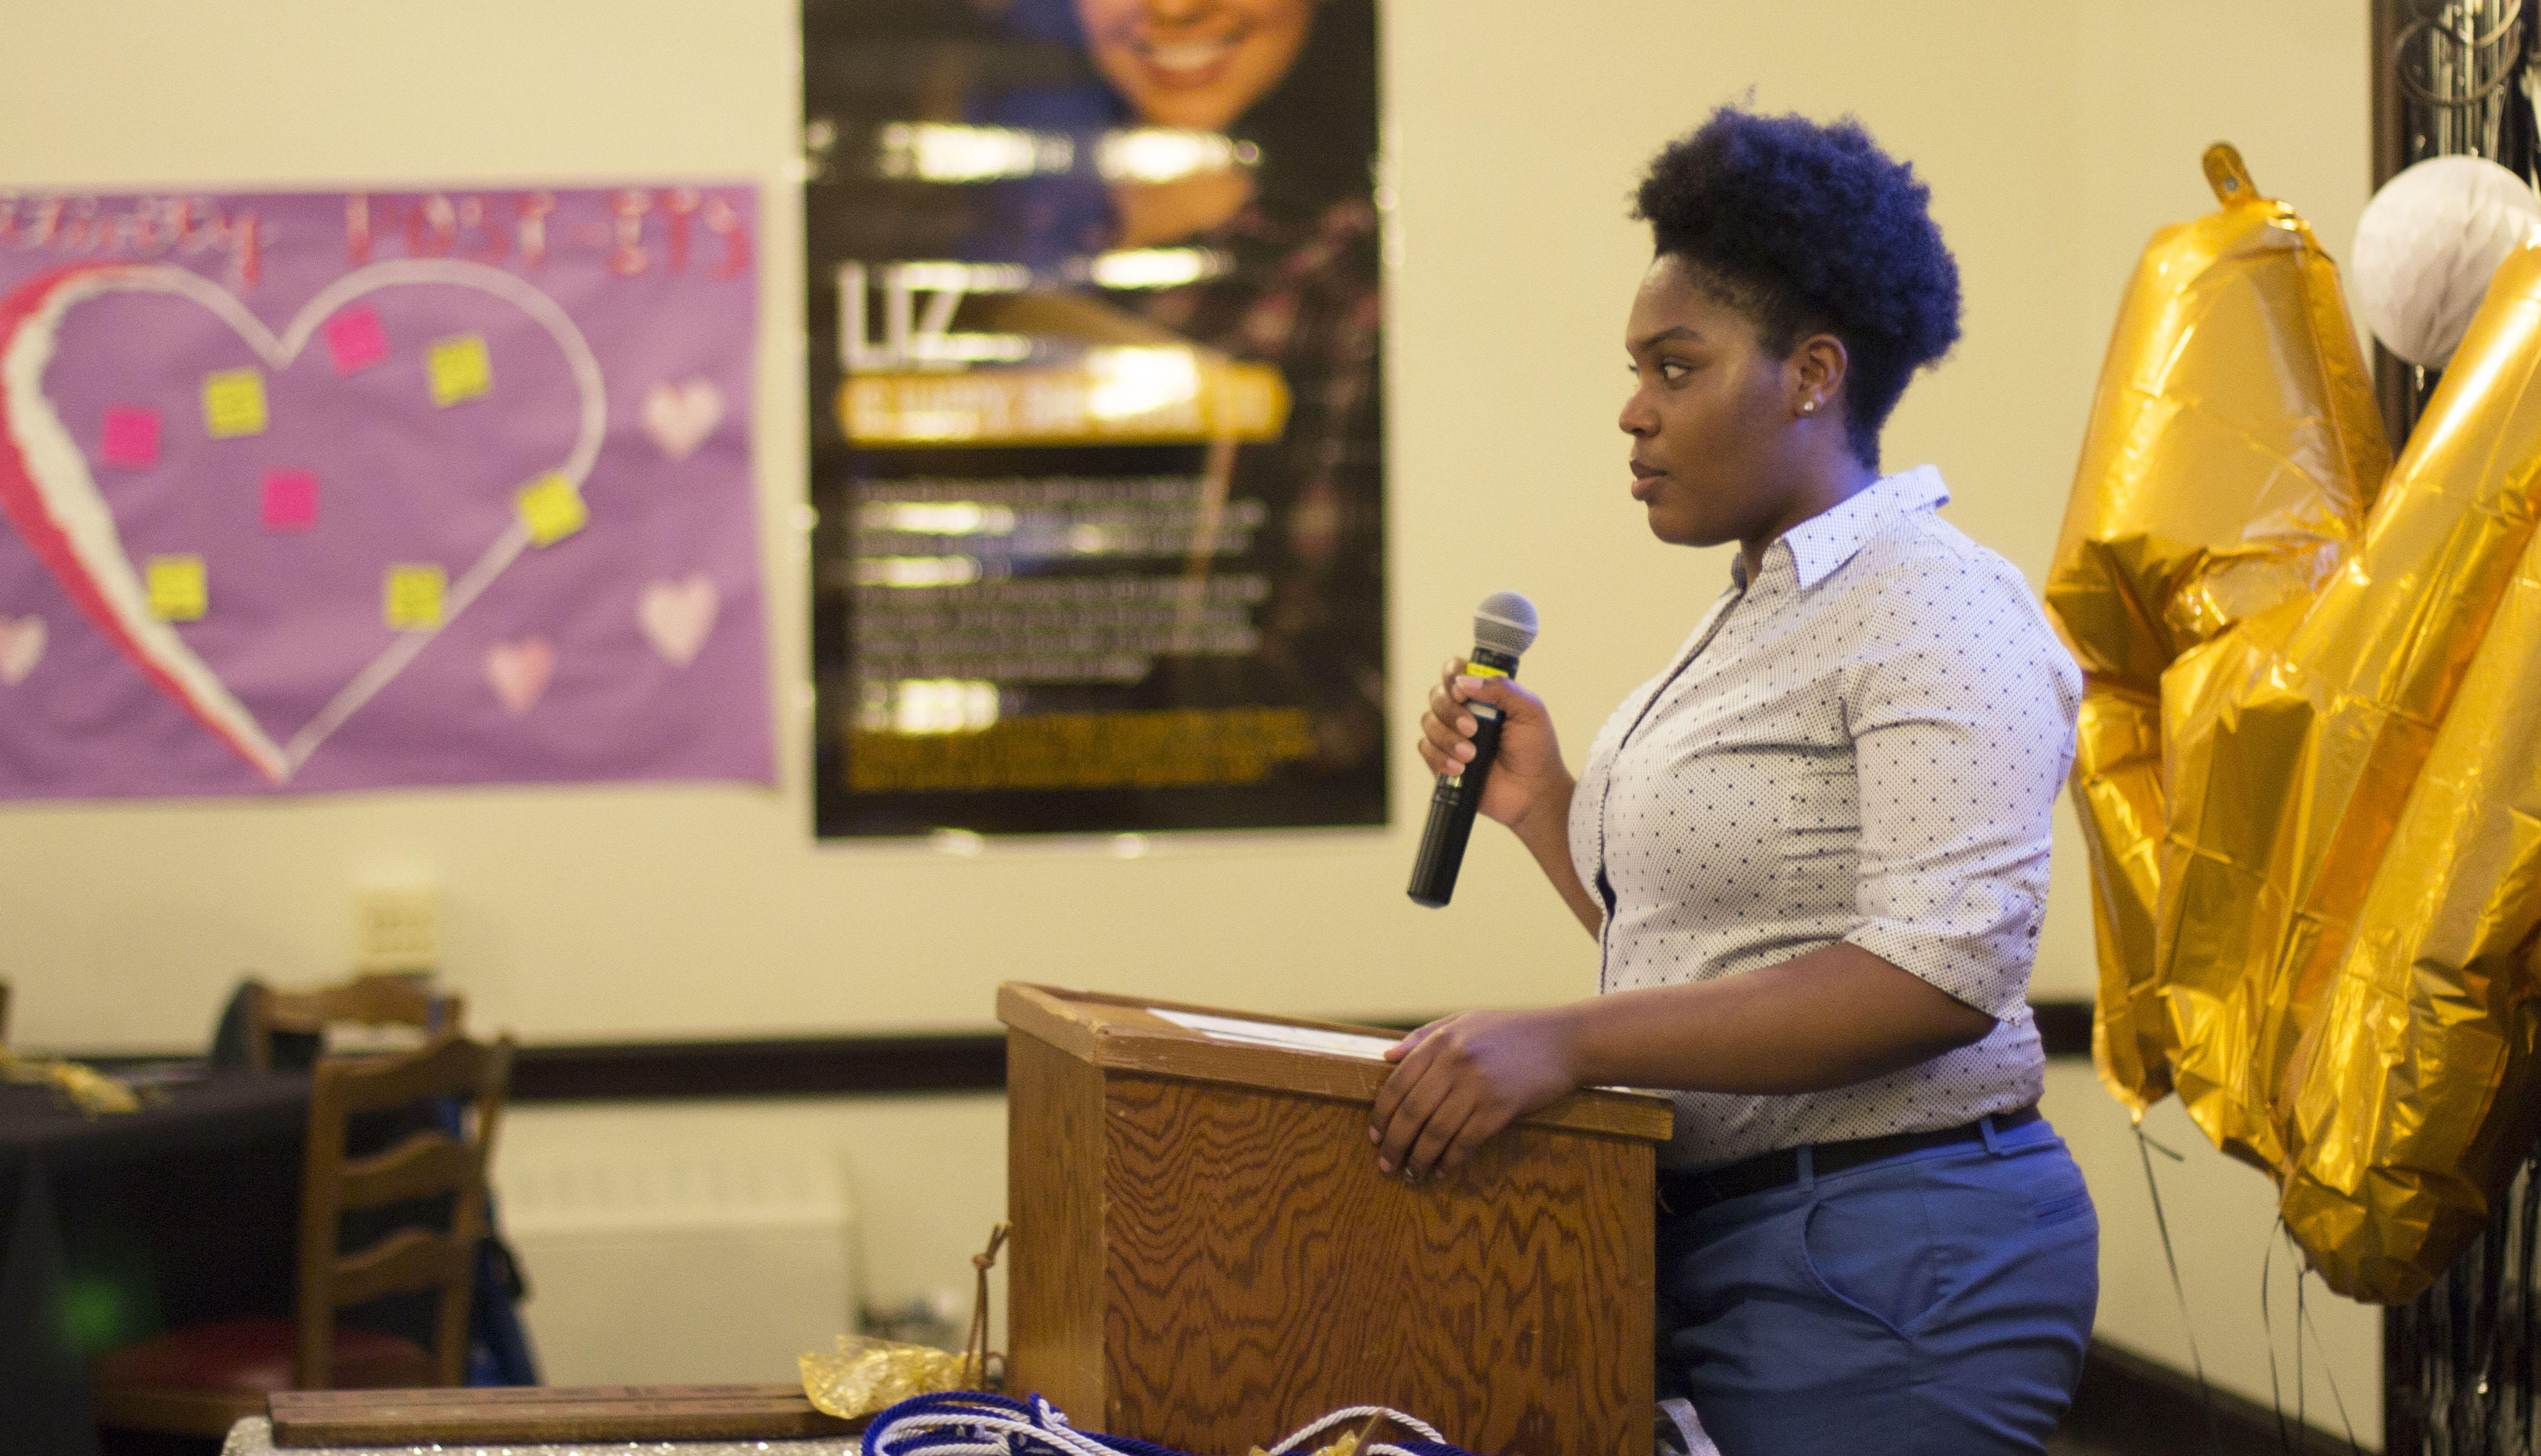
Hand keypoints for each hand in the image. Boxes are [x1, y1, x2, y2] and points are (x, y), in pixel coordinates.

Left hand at [1368, 1008, 1581, 1179]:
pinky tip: (1442, 1171)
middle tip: (1387, 1165)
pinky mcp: (1501, 1108)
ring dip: (1419, 1159)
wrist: (1564, 1040)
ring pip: (1435, 1132)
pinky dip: (1450, 1161)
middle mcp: (1454, 1062)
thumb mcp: (1465, 1021)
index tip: (1375, 1137)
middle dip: (1394, 1145)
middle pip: (1411, 1113)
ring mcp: (1478, 1085)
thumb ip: (1424, 1037)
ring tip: (1412, 1174)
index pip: (1396, 1084)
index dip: (1381, 1116)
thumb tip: (1386, 1057)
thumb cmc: (1512, 1031)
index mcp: (1441, 1040)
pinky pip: (1465, 1142)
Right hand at [1415, 657, 1567, 831]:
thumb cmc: (1536, 750)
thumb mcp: (1529, 711)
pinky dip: (1439, 757)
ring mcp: (1450, 735)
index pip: (1455, 671)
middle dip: (1451, 711)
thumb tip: (1464, 681)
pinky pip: (1425, 748)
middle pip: (1436, 694)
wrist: (1532, 792)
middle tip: (1473, 729)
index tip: (1462, 693)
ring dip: (1447, 738)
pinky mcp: (1441, 760)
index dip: (1452, 675)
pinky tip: (1460, 769)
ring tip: (1471, 755)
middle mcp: (1463, 711)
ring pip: (1427, 721)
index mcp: (1484, 694)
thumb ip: (1502, 689)